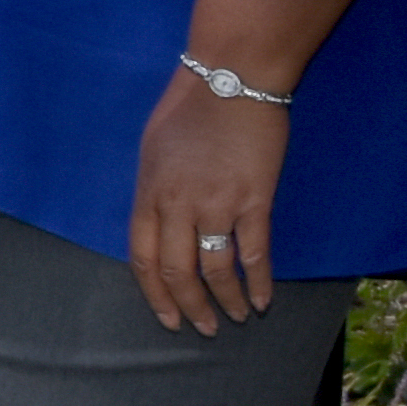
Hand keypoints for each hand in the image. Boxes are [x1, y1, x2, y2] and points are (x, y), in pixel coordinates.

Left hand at [129, 71, 288, 334]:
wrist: (231, 77)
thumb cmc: (188, 106)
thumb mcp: (153, 149)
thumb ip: (156, 191)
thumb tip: (161, 223)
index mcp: (149, 194)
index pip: (143, 259)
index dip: (156, 294)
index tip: (168, 317)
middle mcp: (177, 206)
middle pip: (178, 272)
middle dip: (190, 307)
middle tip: (204, 327)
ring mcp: (216, 204)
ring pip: (216, 269)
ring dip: (226, 301)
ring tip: (236, 318)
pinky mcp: (254, 199)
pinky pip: (255, 252)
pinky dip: (259, 281)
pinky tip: (263, 299)